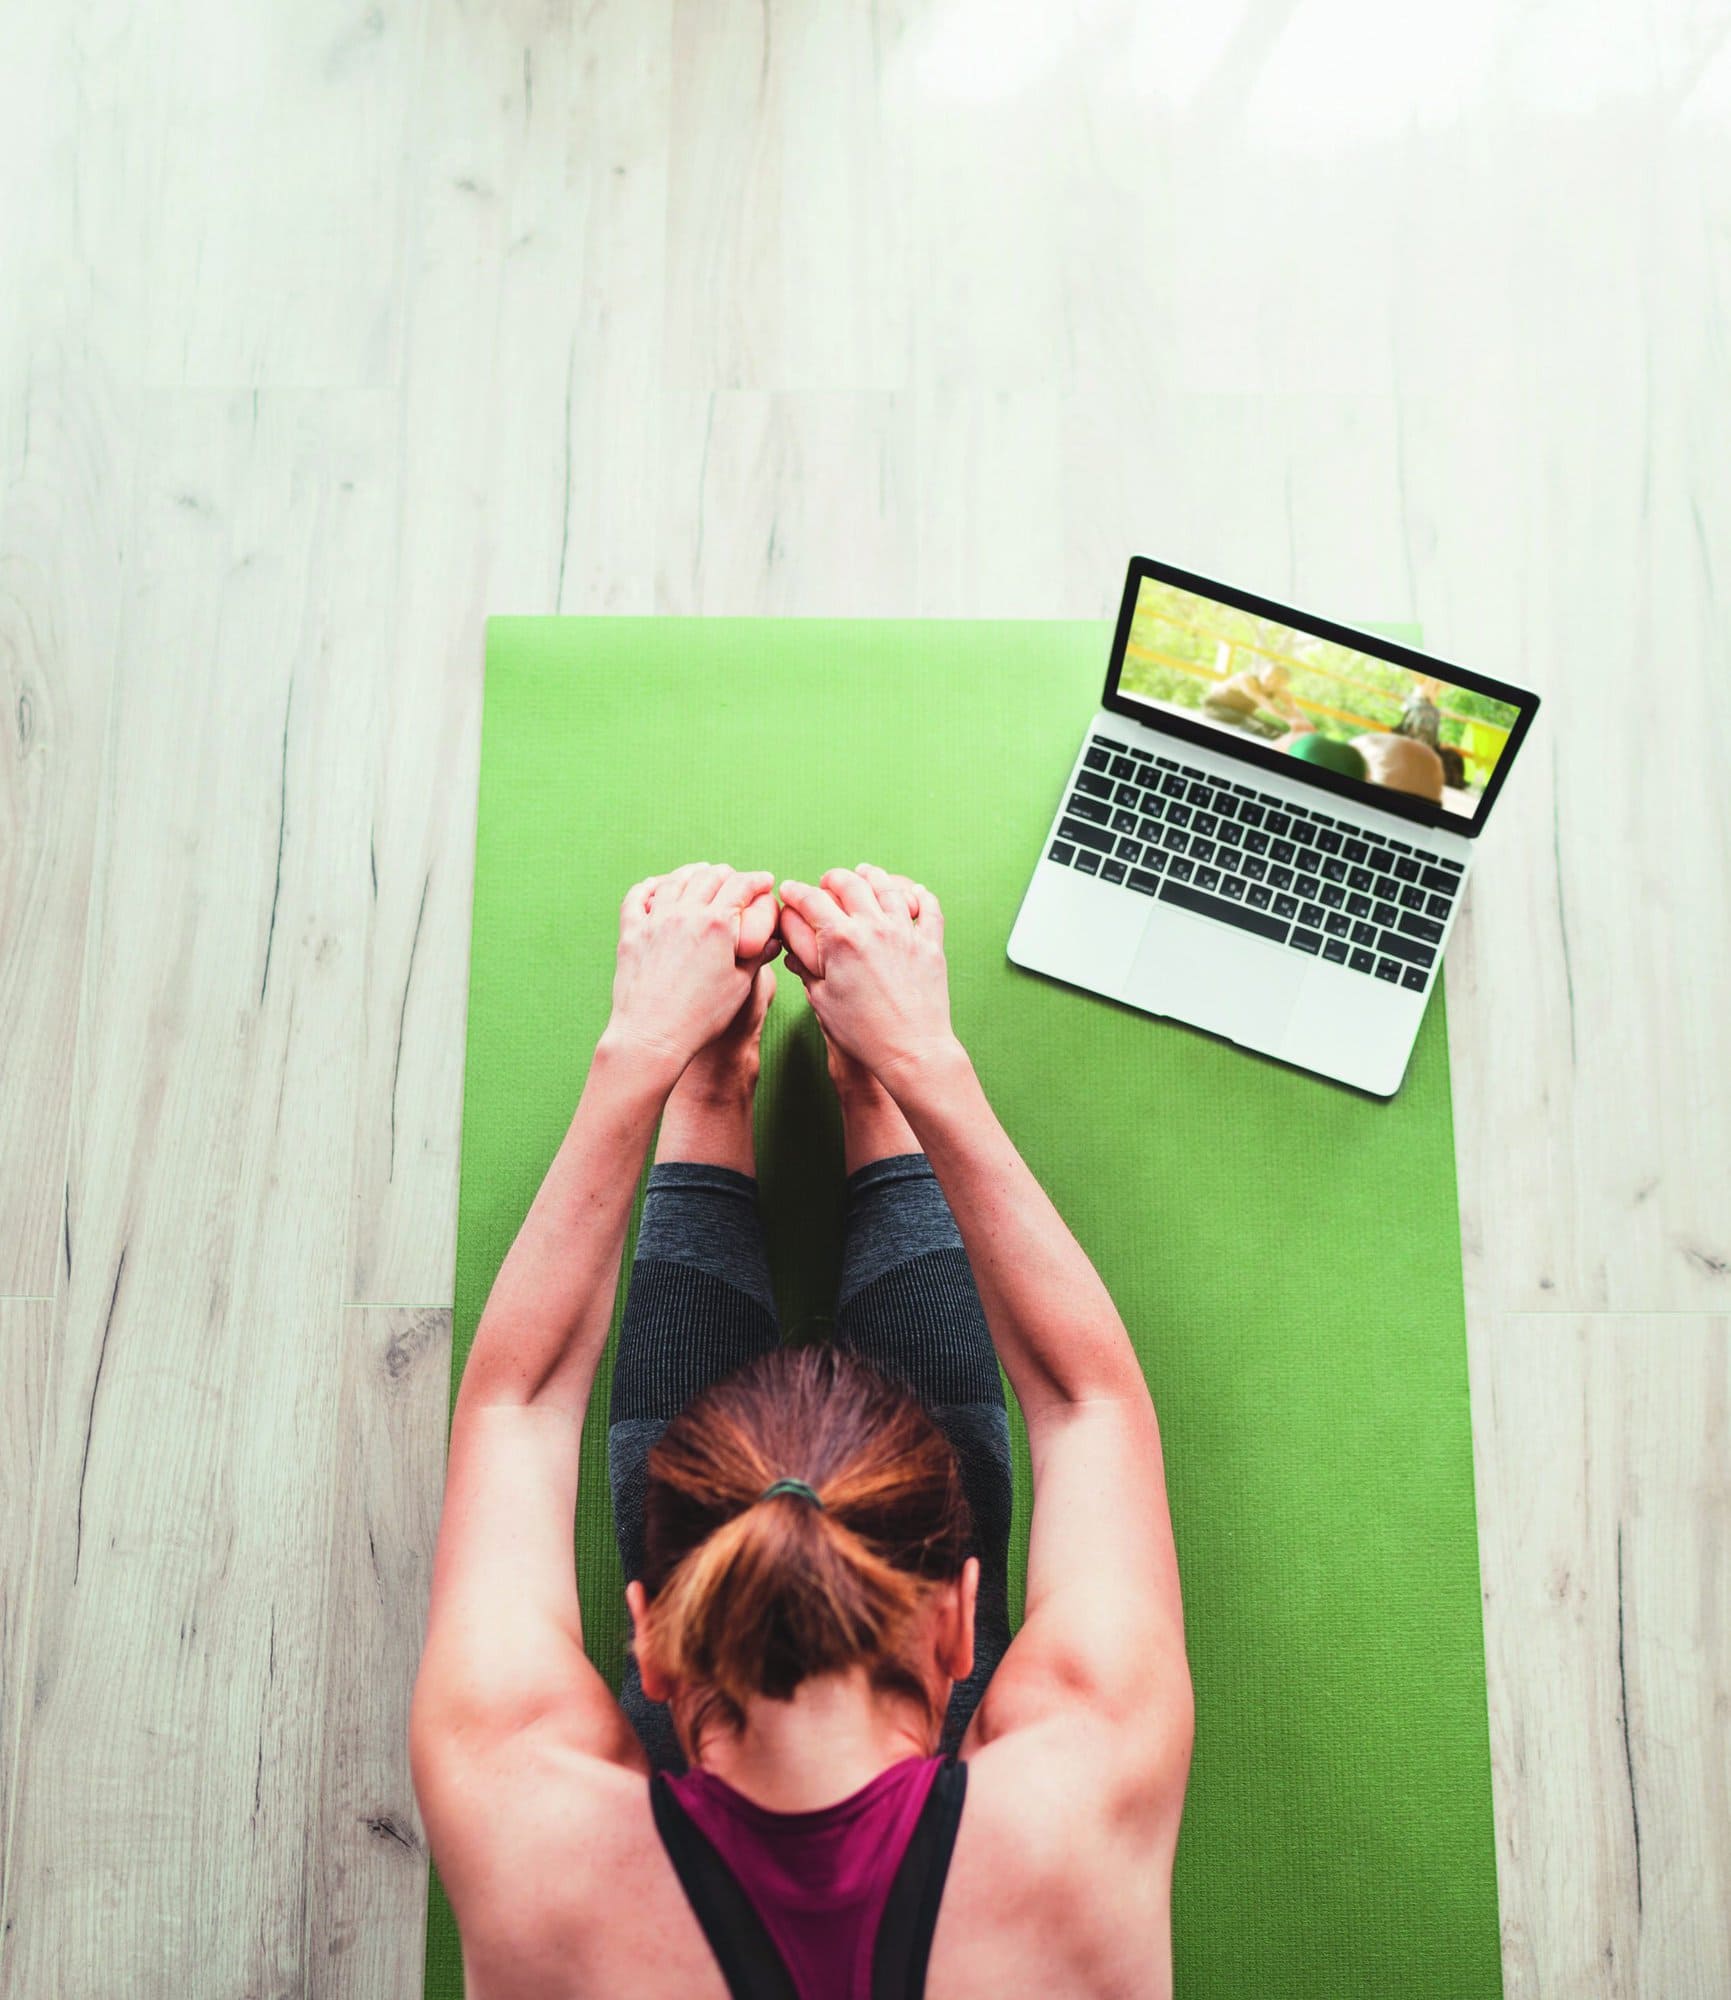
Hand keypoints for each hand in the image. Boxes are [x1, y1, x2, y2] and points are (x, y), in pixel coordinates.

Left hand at [605, 864, 779, 1080]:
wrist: (652, 1035)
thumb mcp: (740, 986)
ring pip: (675, 881)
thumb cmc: (701, 1017)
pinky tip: (656, 885)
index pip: (741, 886)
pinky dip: (649, 886)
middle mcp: (685, 914)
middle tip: (735, 877)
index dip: (757, 880)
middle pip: (709, 877)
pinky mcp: (631, 933)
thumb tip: (772, 939)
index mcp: (717, 925)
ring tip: (701, 872)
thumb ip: (757, 955)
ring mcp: (655, 920)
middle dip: (727, 874)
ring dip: (692, 873)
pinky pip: (637, 897)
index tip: (765, 880)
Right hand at [777, 865, 956, 1084]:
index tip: (789, 890)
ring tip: (864, 873)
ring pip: (888, 887)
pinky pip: (928, 907)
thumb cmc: (862, 1032)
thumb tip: (792, 949)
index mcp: (841, 940)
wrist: (911, 1050)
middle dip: (831, 877)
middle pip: (849, 882)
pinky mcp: (930, 944)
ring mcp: (905, 933)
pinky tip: (912, 892)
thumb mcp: (821, 1001)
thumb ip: (805, 968)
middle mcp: (874, 927)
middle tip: (825, 882)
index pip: (811, 900)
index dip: (795, 892)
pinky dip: (920, 895)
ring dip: (872, 876)